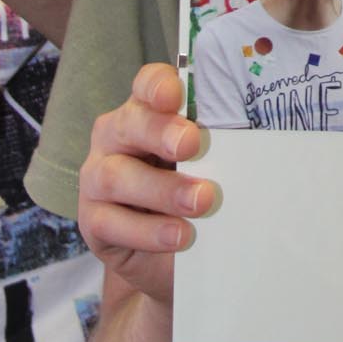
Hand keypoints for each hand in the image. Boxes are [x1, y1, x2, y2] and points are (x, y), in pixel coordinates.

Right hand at [78, 63, 216, 306]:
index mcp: (145, 111)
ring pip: (117, 176)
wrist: (166, 257)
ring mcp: (97, 177)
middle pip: (129, 124)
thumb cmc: (189, 194)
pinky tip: (178, 235)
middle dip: (160, 132)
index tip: (176, 95)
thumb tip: (250, 145)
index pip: (146, 84)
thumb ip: (214, 149)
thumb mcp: (205, 166)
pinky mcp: (92, 220)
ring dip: (161, 189)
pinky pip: (112, 222)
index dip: (157, 85)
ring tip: (201, 202)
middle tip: (192, 144)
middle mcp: (115, 137)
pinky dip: (149, 230)